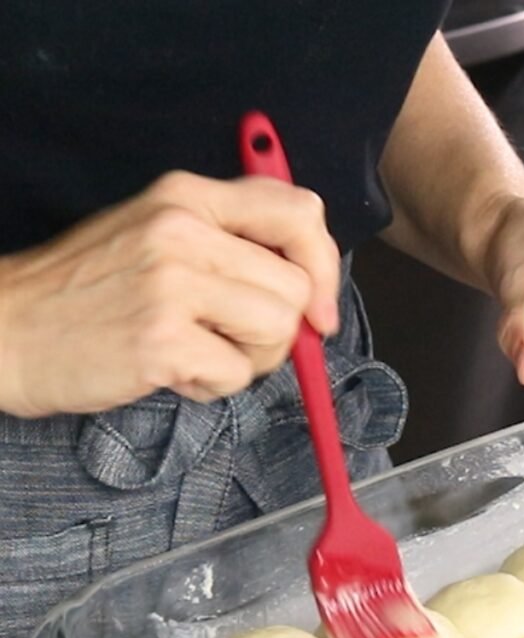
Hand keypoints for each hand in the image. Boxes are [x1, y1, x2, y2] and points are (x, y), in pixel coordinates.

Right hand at [0, 171, 340, 416]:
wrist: (6, 327)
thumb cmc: (89, 290)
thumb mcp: (158, 237)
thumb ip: (231, 246)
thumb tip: (311, 289)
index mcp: (188, 197)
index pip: (300, 211)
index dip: (323, 265)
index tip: (318, 309)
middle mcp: (182, 230)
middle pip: (297, 289)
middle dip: (279, 331)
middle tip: (230, 339)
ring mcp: (169, 283)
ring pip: (278, 332)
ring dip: (250, 360)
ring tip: (196, 352)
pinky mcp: (160, 339)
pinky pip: (237, 376)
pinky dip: (212, 387)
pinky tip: (171, 371)